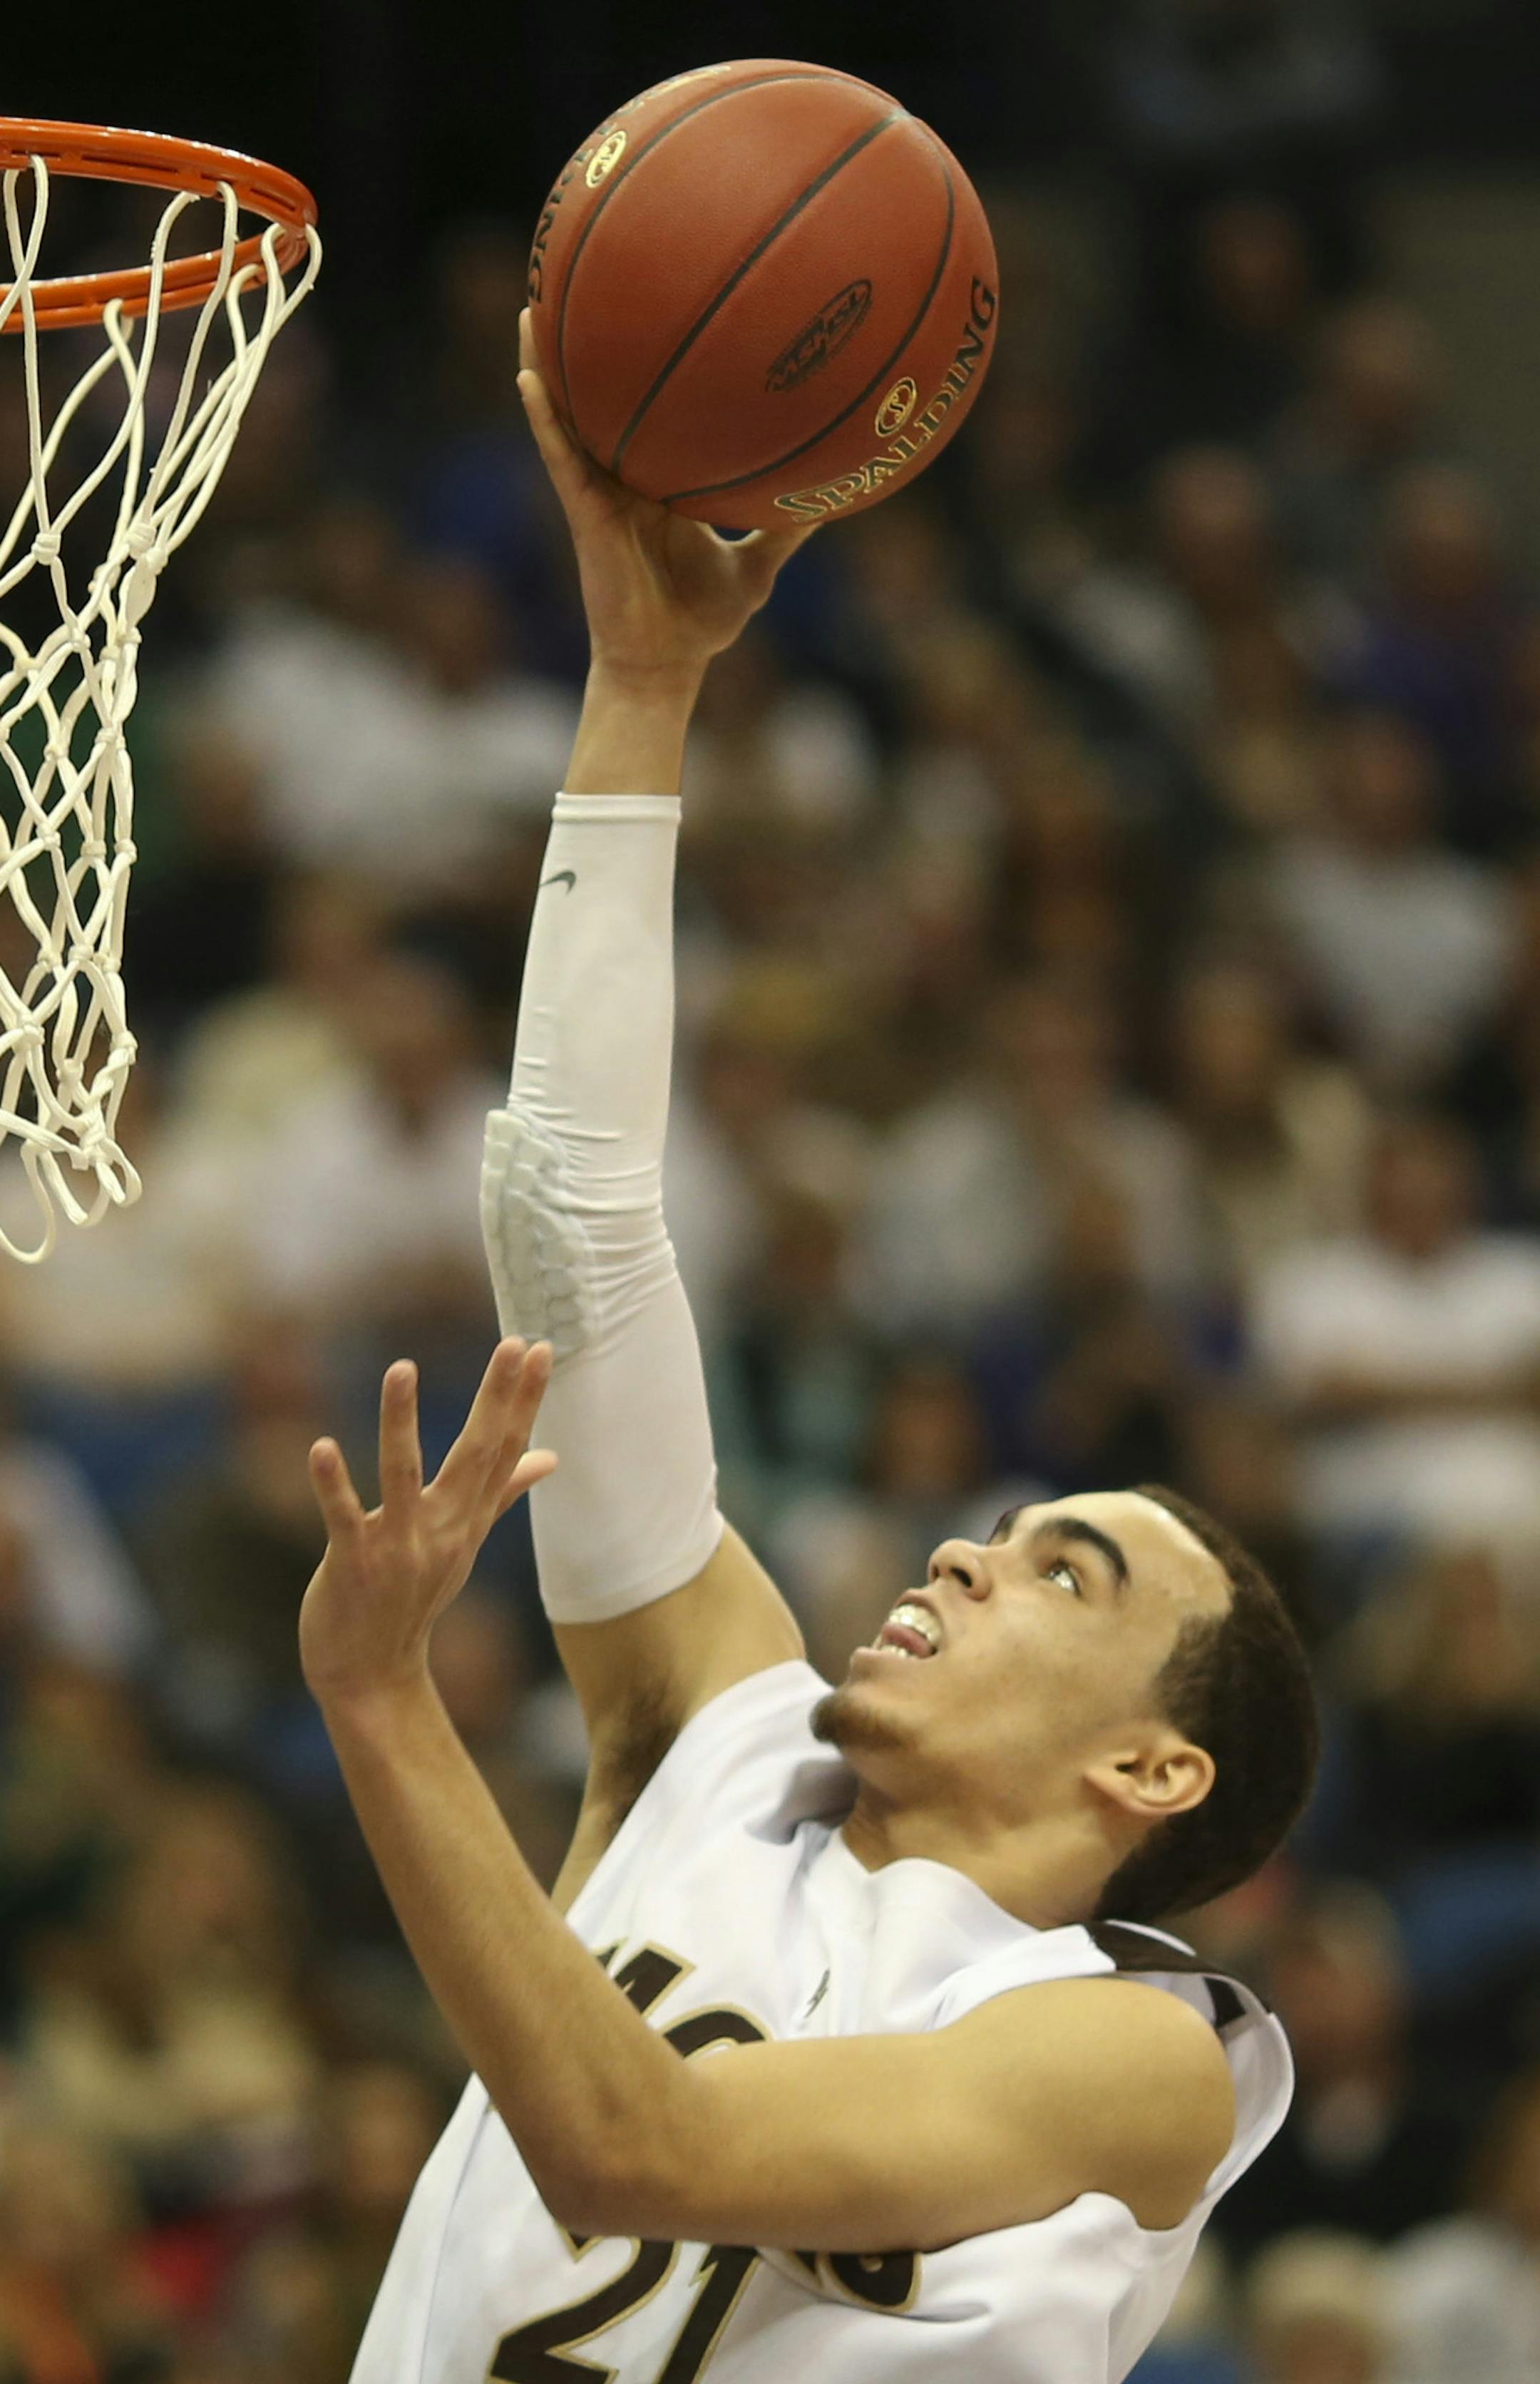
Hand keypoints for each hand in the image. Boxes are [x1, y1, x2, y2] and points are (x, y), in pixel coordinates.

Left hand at [300, 1339, 555, 1707]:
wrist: (372, 1676)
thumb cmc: (412, 1601)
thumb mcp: (463, 1544)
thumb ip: (502, 1495)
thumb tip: (550, 1458)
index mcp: (467, 1520)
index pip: (506, 1451)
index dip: (524, 1401)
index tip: (541, 1350)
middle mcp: (442, 1530)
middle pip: (476, 1455)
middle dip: (495, 1398)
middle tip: (514, 1345)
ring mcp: (399, 1548)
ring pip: (403, 1474)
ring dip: (402, 1421)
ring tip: (401, 1367)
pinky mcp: (352, 1564)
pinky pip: (343, 1518)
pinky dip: (334, 1484)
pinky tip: (321, 1446)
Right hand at [518, 309, 814, 688]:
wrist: (666, 666)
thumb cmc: (703, 622)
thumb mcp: (759, 566)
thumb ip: (788, 528)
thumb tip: (835, 495)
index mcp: (658, 483)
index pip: (651, 415)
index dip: (647, 370)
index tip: (654, 312)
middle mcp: (623, 479)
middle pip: (601, 401)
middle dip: (587, 346)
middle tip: (582, 278)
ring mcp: (598, 494)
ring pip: (567, 419)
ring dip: (546, 363)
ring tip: (531, 306)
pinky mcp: (583, 515)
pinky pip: (560, 458)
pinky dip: (545, 419)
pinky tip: (530, 377)